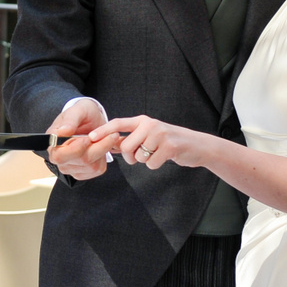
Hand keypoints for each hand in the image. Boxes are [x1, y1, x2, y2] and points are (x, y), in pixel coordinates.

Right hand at [45, 98, 112, 179]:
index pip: (59, 156)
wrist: (91, 119)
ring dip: (103, 150)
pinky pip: (98, 169)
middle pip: (80, 160)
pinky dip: (104, 157)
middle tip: (110, 134)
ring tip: (109, 136)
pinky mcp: (84, 172)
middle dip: (98, 147)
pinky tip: (103, 146)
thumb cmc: (82, 114)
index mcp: (53, 143)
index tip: (88, 138)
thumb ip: (70, 120)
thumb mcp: (77, 110)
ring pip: (91, 165)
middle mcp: (60, 158)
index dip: (75, 149)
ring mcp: (72, 167)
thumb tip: (63, 131)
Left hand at [90, 115, 212, 169]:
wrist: (196, 146)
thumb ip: (132, 139)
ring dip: (145, 161)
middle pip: (126, 147)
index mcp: (142, 121)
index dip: (103, 131)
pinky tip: (165, 157)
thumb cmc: (168, 142)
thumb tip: (111, 145)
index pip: (118, 124)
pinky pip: (151, 164)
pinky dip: (155, 165)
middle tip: (141, 156)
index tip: (90, 137)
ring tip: (157, 154)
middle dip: (130, 157)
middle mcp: (150, 124)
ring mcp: (160, 134)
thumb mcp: (149, 135)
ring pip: (138, 157)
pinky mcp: (169, 146)